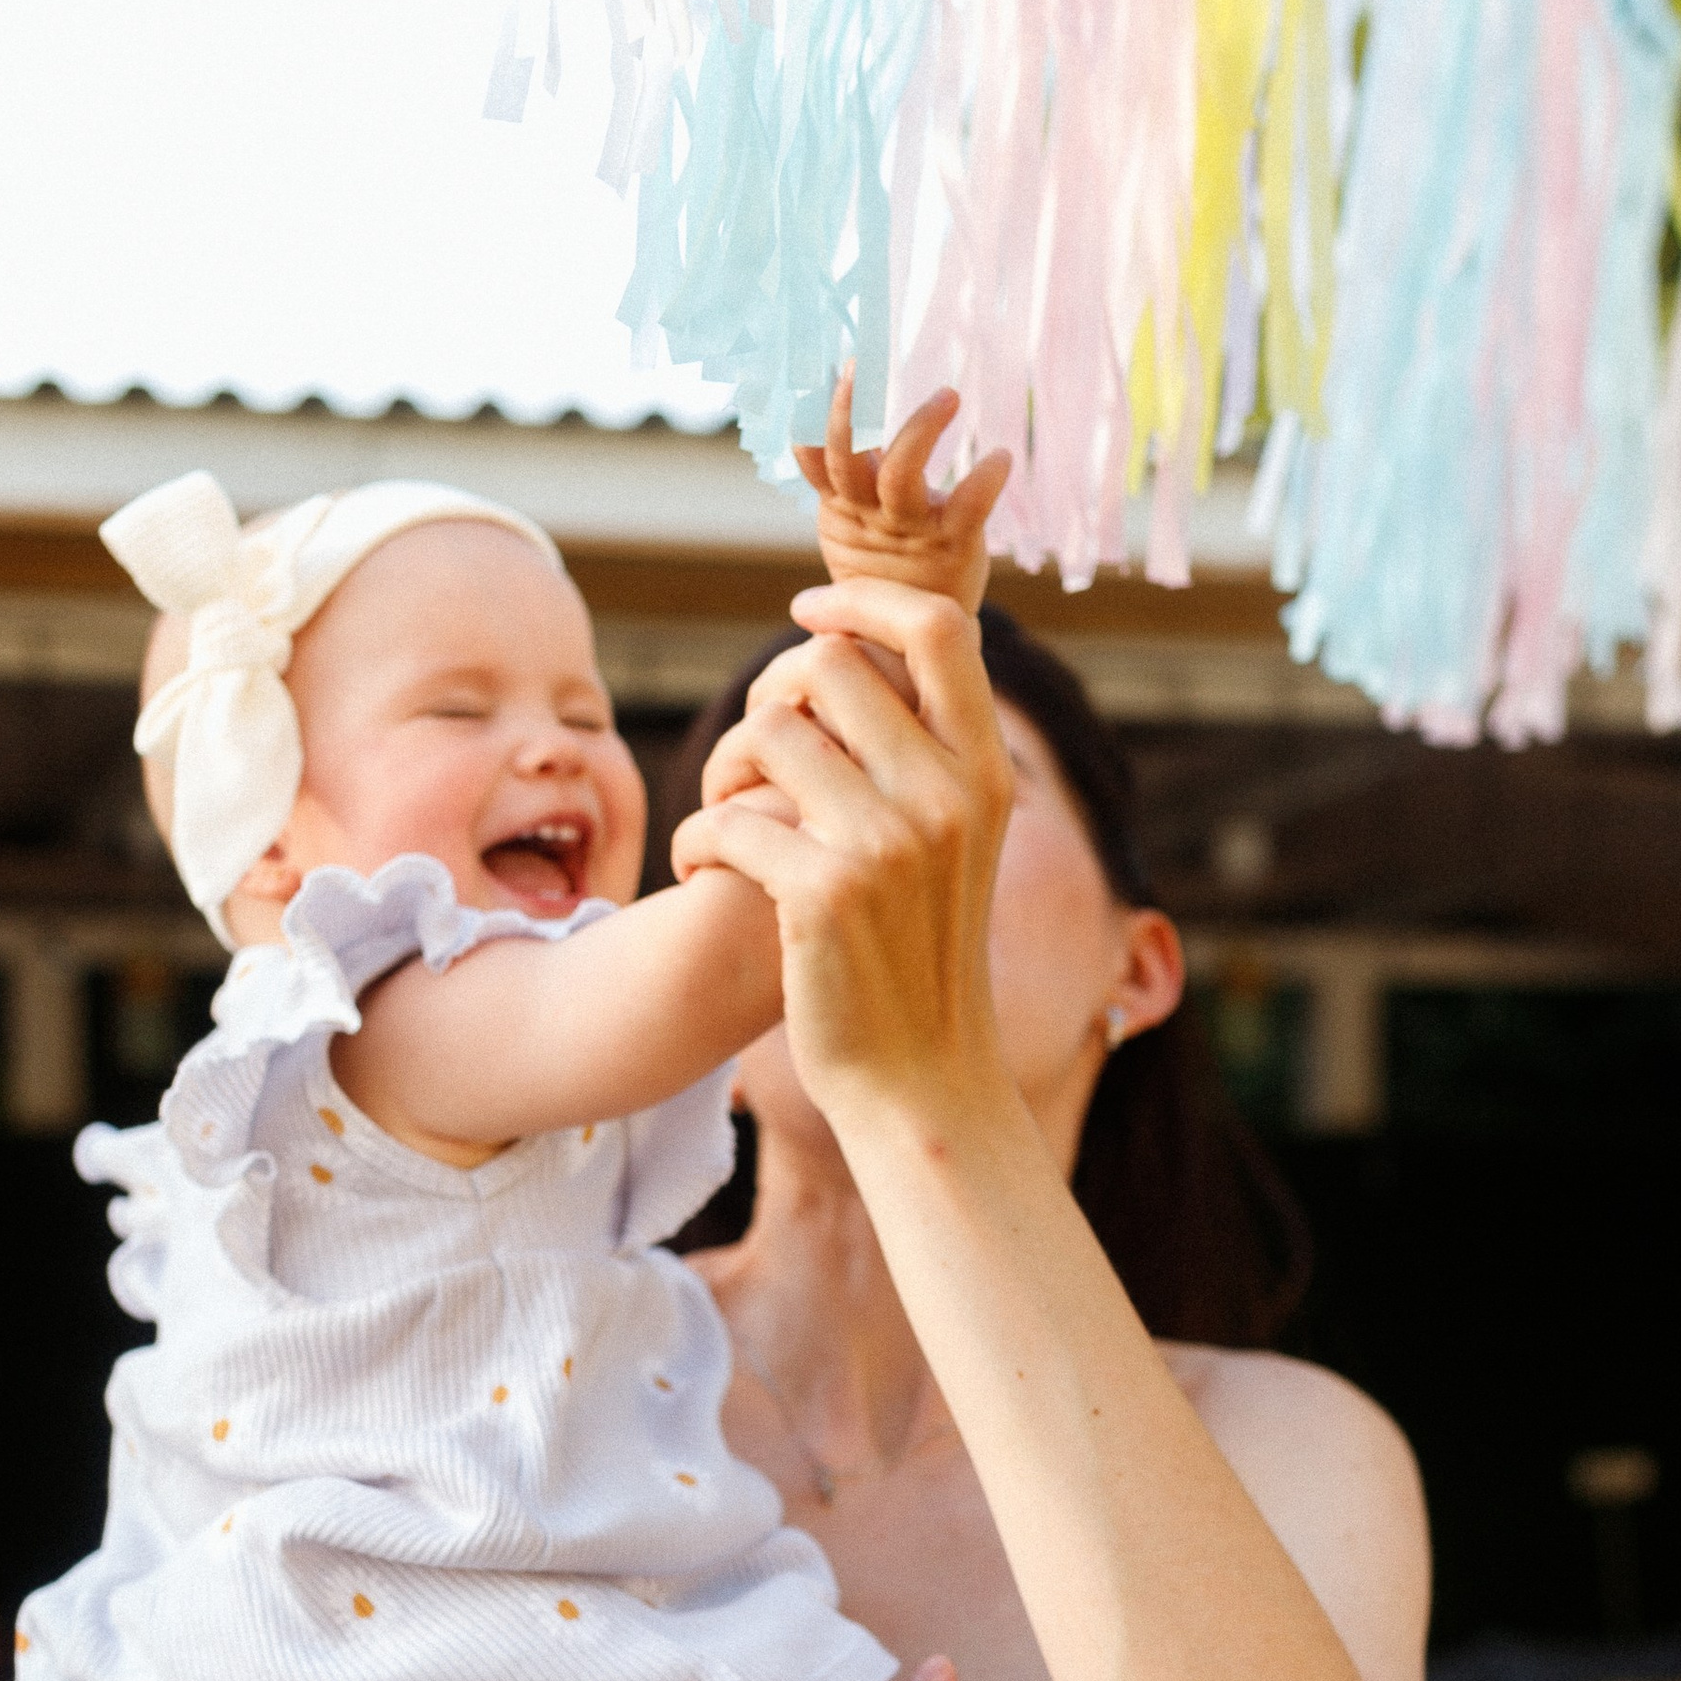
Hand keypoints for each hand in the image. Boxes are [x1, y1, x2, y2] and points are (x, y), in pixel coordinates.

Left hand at [671, 579, 1016, 1134]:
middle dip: (766, 697)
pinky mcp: (822, 894)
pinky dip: (694, 841)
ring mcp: (889, 844)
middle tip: (748, 762)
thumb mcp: (954, 845)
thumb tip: (851, 649)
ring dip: (719, 772)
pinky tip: (701, 873)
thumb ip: (923, 755)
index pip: (939, 628)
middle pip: (828, 665)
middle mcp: (949, 796)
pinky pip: (724, 815)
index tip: (805, 610)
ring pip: (764, 733)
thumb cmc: (919, 957)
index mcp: (987, 772)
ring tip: (720, 822)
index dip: (862, 597)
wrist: (921, 1082)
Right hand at [796, 367, 1010, 617]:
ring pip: (898, 474)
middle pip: (846, 456)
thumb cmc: (889, 569)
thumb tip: (827, 402)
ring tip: (949, 396)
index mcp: (841, 505)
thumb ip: (845, 476)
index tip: (814, 366)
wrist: (913, 638)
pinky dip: (983, 481)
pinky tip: (1001, 457)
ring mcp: (907, 529)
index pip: (814, 453)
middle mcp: (868, 513)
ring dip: (920, 430)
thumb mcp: (855, 524)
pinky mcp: (950, 543)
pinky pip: (966, 508)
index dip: (809, 413)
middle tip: (859, 364)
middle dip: (848, 411)